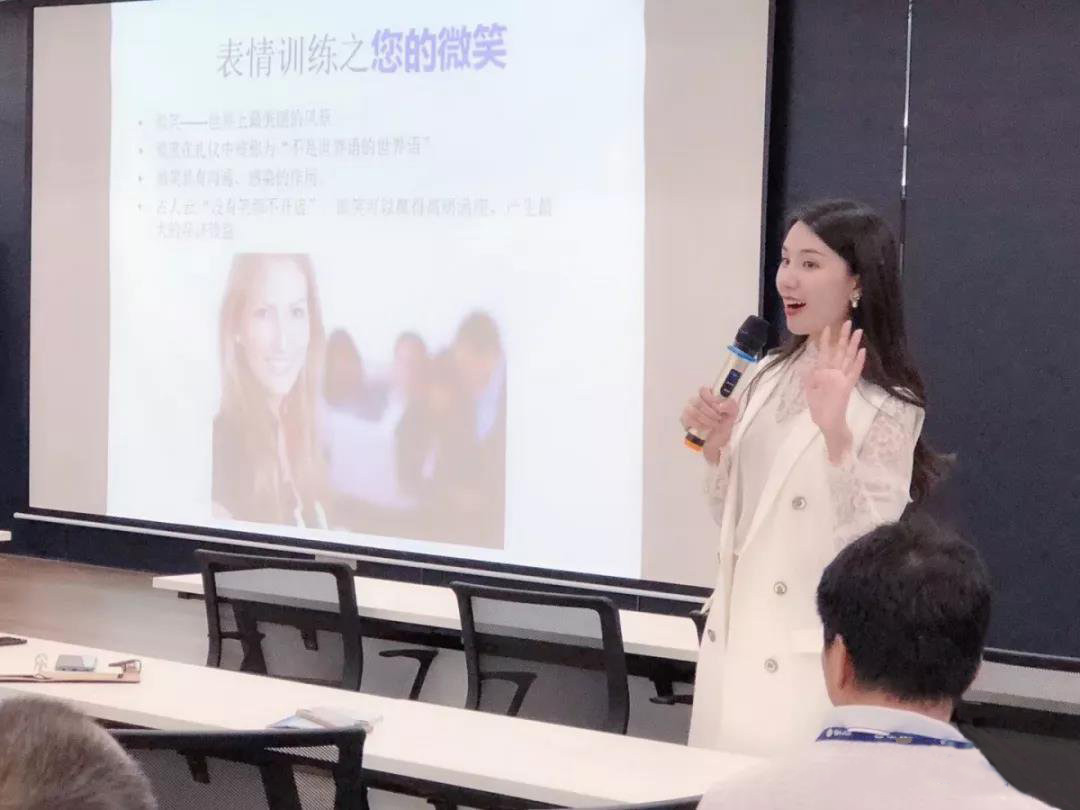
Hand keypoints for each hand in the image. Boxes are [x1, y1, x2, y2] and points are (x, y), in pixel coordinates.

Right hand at [681, 387, 738, 462]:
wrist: (718, 440)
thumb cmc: (724, 424)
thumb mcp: (733, 413)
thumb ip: (730, 404)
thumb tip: (721, 405)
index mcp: (708, 396)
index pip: (703, 390)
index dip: (710, 398)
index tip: (719, 408)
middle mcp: (697, 401)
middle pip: (697, 401)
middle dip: (710, 413)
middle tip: (719, 419)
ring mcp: (689, 410)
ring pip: (693, 411)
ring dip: (706, 420)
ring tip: (714, 425)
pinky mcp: (685, 420)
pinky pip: (688, 420)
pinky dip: (699, 425)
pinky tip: (705, 428)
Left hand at [804, 321, 865, 459]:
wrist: (827, 423)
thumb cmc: (819, 409)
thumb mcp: (810, 391)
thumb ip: (808, 378)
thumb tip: (803, 365)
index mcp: (823, 373)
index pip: (826, 352)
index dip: (826, 340)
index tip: (827, 327)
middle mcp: (834, 373)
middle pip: (840, 351)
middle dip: (843, 337)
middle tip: (848, 322)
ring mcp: (842, 379)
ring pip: (848, 358)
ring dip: (853, 345)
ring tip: (858, 331)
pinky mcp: (847, 386)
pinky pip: (854, 372)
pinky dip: (858, 362)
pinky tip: (862, 351)